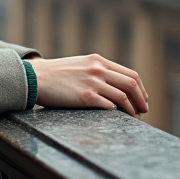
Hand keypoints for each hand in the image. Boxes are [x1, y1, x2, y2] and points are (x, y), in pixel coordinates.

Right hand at [30, 55, 148, 115]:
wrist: (35, 77)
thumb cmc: (55, 74)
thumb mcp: (80, 64)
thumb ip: (96, 70)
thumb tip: (114, 84)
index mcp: (98, 60)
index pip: (130, 74)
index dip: (141, 88)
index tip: (142, 99)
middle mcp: (98, 69)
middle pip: (132, 84)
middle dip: (142, 99)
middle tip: (144, 110)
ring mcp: (92, 83)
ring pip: (124, 97)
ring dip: (132, 110)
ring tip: (134, 118)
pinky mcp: (85, 97)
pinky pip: (110, 106)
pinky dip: (118, 113)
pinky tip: (118, 118)